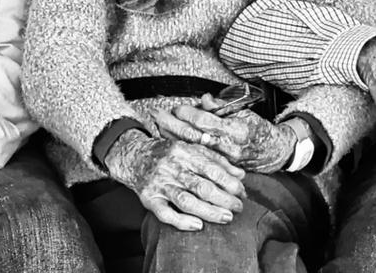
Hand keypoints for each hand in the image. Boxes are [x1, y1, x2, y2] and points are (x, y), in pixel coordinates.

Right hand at [104, 129, 245, 231]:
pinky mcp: (148, 198)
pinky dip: (181, 221)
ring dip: (209, 211)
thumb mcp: (191, 149)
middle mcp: (170, 167)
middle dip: (224, 199)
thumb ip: (216, 161)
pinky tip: (198, 225)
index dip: (230, 183)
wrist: (133, 156)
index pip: (211, 169)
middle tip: (239, 207)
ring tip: (226, 218)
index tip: (242, 193)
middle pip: (201, 186)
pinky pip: (164, 213)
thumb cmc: (168, 154)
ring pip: (186, 201)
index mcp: (183, 152)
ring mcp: (159, 184)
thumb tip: (240, 175)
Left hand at [153, 95, 294, 172]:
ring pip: (194, 148)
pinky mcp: (221, 168)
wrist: (273, 152)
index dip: (189, 114)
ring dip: (174, 137)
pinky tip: (169, 141)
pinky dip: (183, 148)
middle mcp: (230, 146)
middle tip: (157, 116)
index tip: (176, 108)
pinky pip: (198, 157)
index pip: (206, 122)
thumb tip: (204, 99)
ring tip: (157, 126)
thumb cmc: (257, 128)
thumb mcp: (243, 112)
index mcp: (237, 130)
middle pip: (195, 136)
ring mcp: (224, 160)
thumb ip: (222, 107)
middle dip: (174, 125)